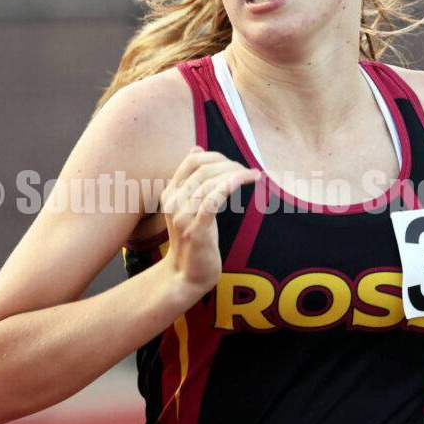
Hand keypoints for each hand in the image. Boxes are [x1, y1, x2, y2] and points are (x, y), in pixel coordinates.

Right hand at [161, 146, 259, 291]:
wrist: (185, 275)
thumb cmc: (193, 240)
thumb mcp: (187, 206)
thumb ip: (190, 180)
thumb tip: (196, 148)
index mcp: (170, 193)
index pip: (192, 161)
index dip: (217, 156)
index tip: (236, 163)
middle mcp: (173, 202)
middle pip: (202, 168)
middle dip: (230, 164)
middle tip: (249, 171)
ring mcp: (183, 216)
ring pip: (209, 182)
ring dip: (235, 174)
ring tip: (253, 175)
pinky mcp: (195, 231)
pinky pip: (212, 201)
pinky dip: (229, 186)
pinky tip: (244, 180)